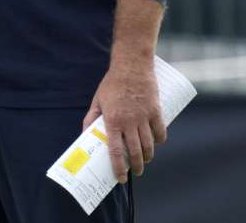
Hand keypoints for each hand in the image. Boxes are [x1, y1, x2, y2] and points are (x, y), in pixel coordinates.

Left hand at [83, 64, 166, 182]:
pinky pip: (160, 132)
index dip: (119, 167)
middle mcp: (129, 122)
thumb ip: (91, 119)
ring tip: (144, 161)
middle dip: (136, 166)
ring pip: (149, 145)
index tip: (121, 178)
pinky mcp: (156, 112)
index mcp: (112, 121)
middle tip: (135, 172)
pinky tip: (155, 145)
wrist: (132, 67)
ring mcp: (144, 117)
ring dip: (148, 157)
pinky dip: (159, 141)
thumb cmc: (111, 84)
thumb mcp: (97, 101)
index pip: (116, 150)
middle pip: (135, 152)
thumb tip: (84, 135)